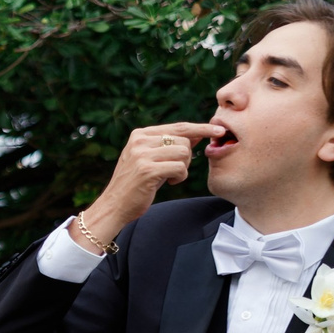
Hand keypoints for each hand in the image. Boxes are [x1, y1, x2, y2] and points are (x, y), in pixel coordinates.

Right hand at [76, 121, 226, 246]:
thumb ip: (170, 145)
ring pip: (184, 152)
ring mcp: (142, 155)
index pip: (179, 126)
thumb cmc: (136, 183)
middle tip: (175, 169)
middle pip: (184, 140)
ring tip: (169, 177)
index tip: (220, 130)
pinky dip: (180, 177)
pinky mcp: (147, 170)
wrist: (114, 206)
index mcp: (140, 134)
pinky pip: (180, 167)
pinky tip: (169, 182)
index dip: (201, 128)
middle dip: (187, 156)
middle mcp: (139, 141)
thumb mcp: (150, 159)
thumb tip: (199, 133)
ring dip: (183, 167)